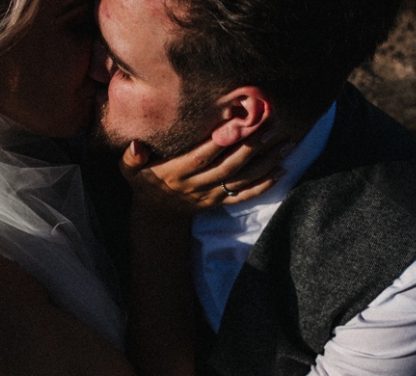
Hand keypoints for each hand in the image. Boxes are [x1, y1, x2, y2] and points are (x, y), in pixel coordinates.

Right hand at [121, 127, 292, 213]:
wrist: (156, 214)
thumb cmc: (143, 181)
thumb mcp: (129, 170)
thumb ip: (131, 157)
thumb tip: (135, 144)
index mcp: (176, 172)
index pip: (202, 155)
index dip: (221, 140)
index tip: (239, 121)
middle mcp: (196, 184)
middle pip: (228, 166)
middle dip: (252, 147)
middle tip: (273, 128)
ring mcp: (211, 195)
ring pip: (242, 180)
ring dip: (265, 163)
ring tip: (286, 144)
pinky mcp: (220, 202)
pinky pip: (245, 196)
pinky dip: (264, 185)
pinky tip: (282, 170)